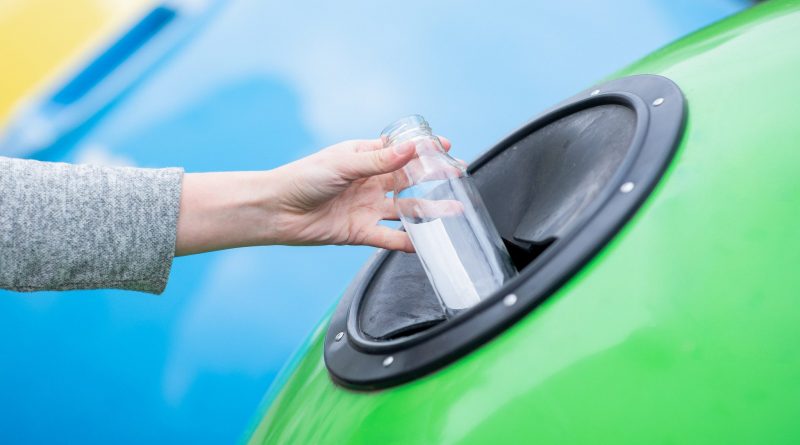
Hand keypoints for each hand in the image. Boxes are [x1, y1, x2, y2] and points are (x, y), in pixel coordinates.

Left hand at [266, 137, 451, 251]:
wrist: (276, 211)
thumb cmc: (303, 179)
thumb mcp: (344, 164)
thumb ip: (380, 160)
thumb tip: (413, 148)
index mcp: (363, 158)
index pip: (399, 151)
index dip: (422, 149)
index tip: (444, 145)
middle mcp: (368, 182)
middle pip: (408, 179)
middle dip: (433, 177)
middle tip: (458, 175)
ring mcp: (366, 207)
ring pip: (405, 208)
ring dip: (429, 210)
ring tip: (454, 210)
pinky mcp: (360, 232)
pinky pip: (389, 237)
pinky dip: (407, 240)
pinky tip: (425, 243)